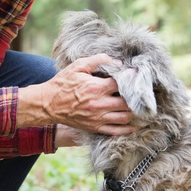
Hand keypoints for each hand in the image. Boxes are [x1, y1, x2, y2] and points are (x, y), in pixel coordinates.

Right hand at [17, 54, 137, 135]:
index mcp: (97, 87)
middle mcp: (100, 104)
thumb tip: (117, 61)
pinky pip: (115, 131)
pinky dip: (127, 129)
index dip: (132, 79)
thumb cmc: (62, 83)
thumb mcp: (78, 66)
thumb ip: (97, 60)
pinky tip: (134, 125)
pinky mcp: (95, 127)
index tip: (138, 77)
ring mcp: (98, 117)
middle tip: (143, 94)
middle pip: (127, 102)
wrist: (48, 104)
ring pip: (124, 117)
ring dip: (135, 113)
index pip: (122, 83)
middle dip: (137, 98)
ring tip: (141, 108)